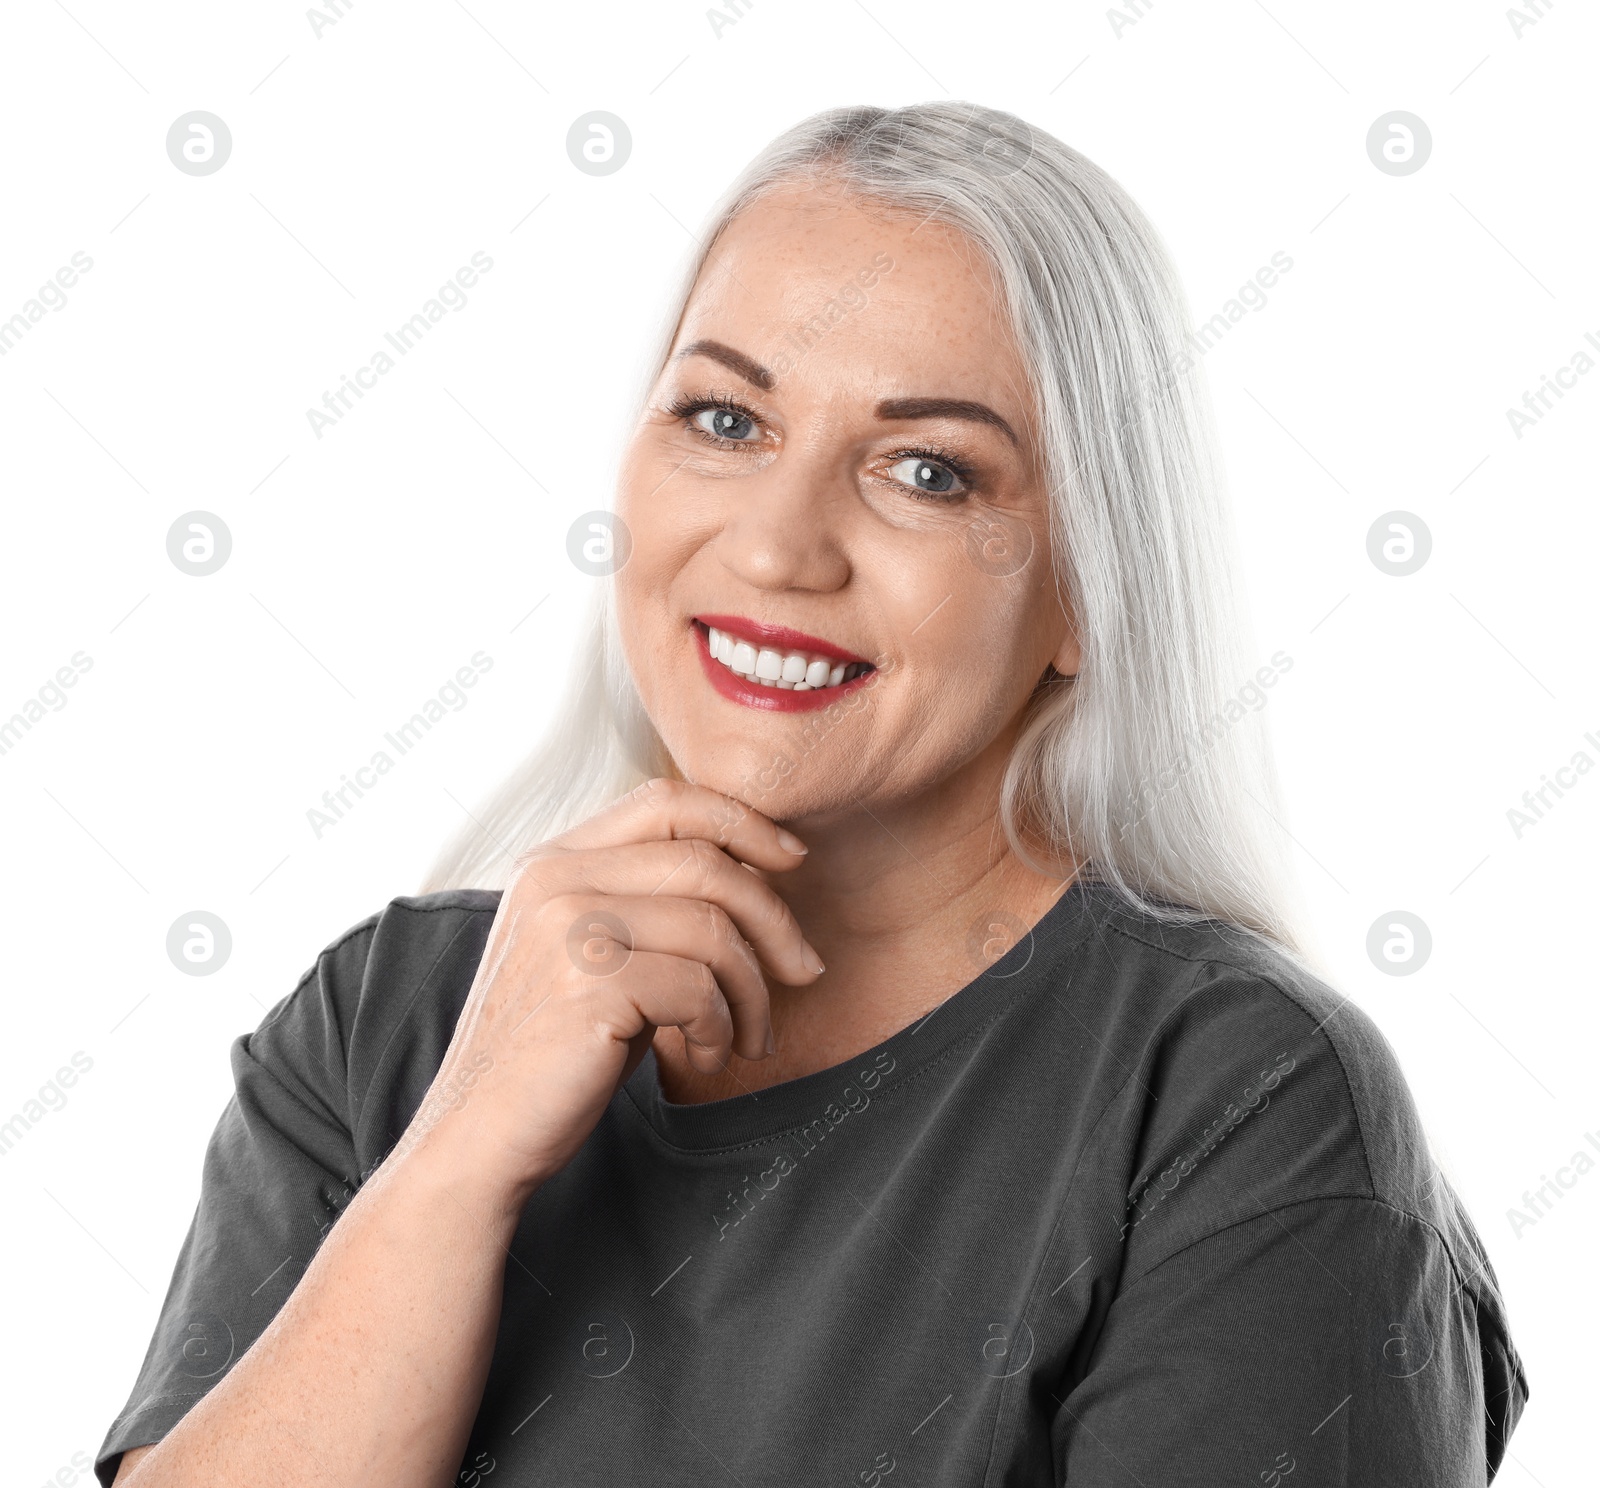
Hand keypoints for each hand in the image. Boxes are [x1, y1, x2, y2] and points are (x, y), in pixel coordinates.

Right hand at [395, 778, 821, 1203]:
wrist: (479, 1136)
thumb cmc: (554, 1051)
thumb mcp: (593, 956)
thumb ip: (648, 905)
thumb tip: (760, 875)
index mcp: (553, 860)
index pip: (668, 801)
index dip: (744, 822)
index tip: (792, 861)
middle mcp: (555, 879)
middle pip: (707, 861)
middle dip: (774, 920)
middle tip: (804, 972)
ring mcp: (566, 929)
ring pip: (713, 928)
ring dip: (752, 991)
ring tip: (747, 1037)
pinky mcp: (586, 986)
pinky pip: (699, 989)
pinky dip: (719, 1029)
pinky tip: (704, 1058)